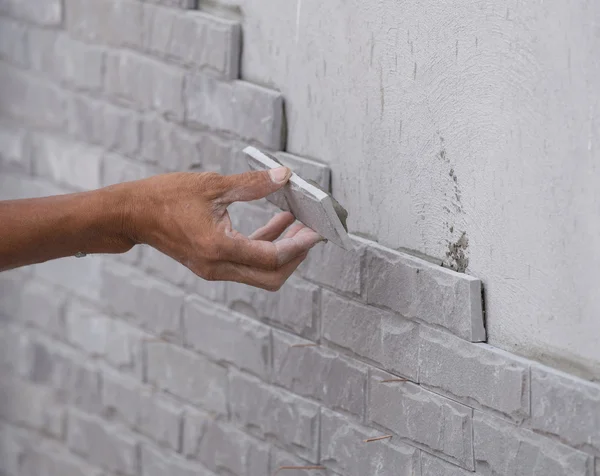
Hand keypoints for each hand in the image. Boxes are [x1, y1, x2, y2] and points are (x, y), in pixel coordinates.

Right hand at [121, 167, 322, 290]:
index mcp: (218, 248)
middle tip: (311, 232)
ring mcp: (214, 269)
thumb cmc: (164, 197)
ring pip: (260, 272)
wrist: (131, 214)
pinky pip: (246, 263)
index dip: (299, 245)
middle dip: (296, 256)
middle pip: (271, 276)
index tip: (316, 231)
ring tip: (299, 222)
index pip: (272, 257)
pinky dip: (264, 247)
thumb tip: (284, 176)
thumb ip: (252, 183)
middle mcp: (217, 266)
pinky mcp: (211, 264)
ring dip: (282, 251)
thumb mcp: (212, 185)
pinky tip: (277, 223)